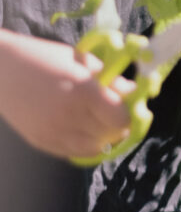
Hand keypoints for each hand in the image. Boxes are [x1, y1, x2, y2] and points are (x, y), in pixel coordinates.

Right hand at [0, 29, 132, 160]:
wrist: (1, 71)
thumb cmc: (45, 58)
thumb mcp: (82, 61)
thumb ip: (110, 80)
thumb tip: (135, 94)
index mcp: (82, 91)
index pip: (121, 118)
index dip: (130, 113)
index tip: (130, 105)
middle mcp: (69, 116)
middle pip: (112, 134)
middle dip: (120, 124)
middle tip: (116, 112)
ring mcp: (54, 133)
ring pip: (96, 148)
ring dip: (104, 136)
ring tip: (99, 120)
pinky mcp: (42, 142)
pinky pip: (75, 153)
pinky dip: (86, 144)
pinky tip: (83, 127)